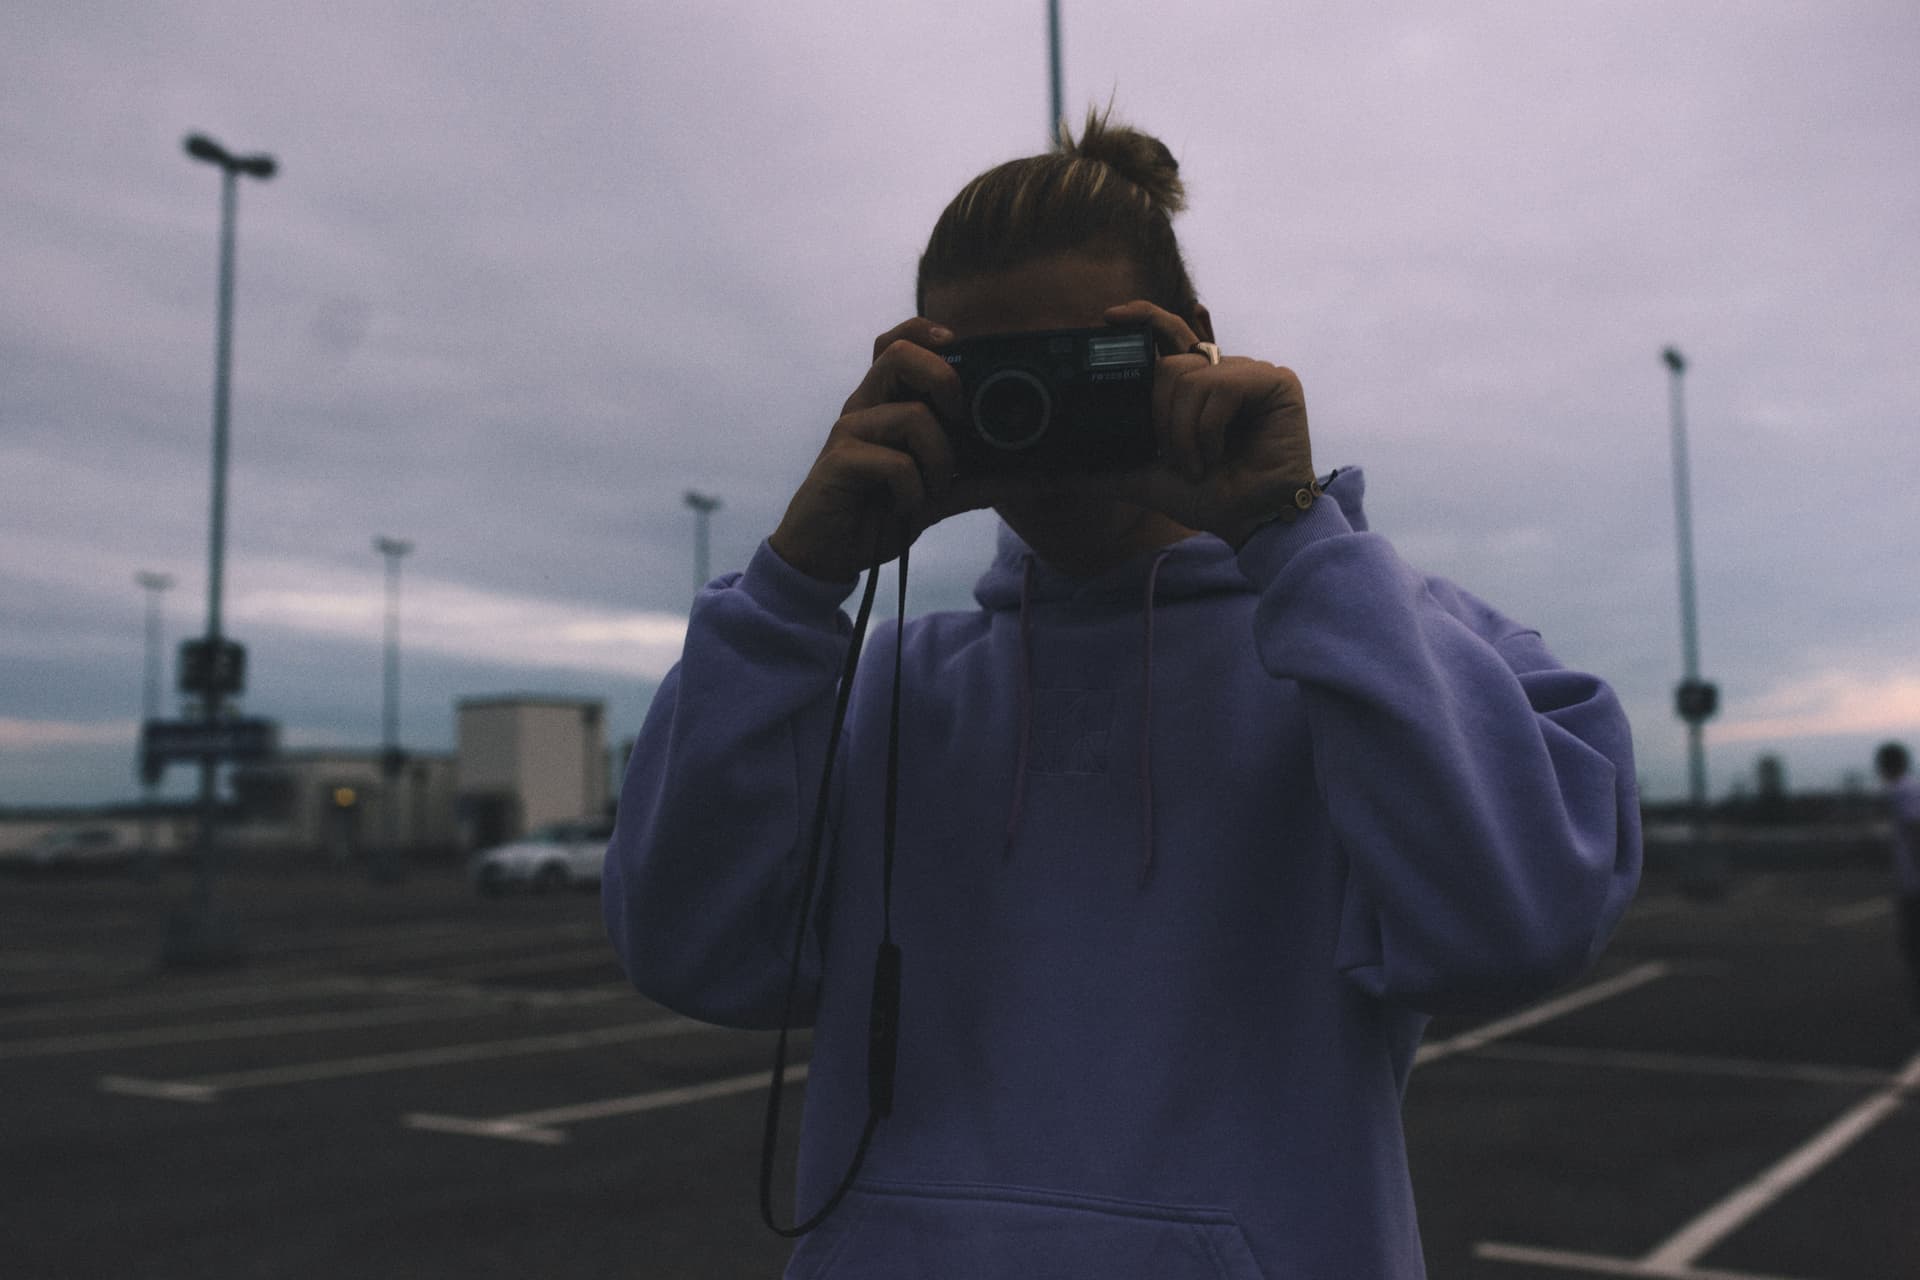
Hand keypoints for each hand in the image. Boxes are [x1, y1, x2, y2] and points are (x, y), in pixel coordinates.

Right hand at [769, 318, 1014, 582]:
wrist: (828, 555)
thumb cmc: (879, 513)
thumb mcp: (941, 493)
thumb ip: (983, 479)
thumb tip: (1043, 475)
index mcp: (885, 402)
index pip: (898, 340)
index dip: (928, 330)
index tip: (961, 346)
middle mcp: (864, 407)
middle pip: (897, 352)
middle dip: (944, 380)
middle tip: (961, 421)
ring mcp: (849, 432)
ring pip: (911, 414)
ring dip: (940, 457)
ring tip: (935, 488)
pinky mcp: (839, 462)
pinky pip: (895, 463)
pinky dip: (914, 490)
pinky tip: (905, 507)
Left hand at [1082, 300, 1315, 547]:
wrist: (1249, 522)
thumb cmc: (1209, 497)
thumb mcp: (1146, 478)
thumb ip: (1107, 469)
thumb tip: (1053, 475)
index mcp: (1198, 386)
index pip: (1167, 336)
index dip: (1142, 319)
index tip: (1107, 318)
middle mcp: (1224, 371)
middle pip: (1170, 365)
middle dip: (1160, 418)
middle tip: (1172, 457)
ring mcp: (1252, 372)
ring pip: (1190, 378)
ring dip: (1182, 432)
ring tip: (1198, 465)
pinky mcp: (1276, 381)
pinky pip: (1219, 386)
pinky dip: (1207, 428)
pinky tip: (1218, 455)